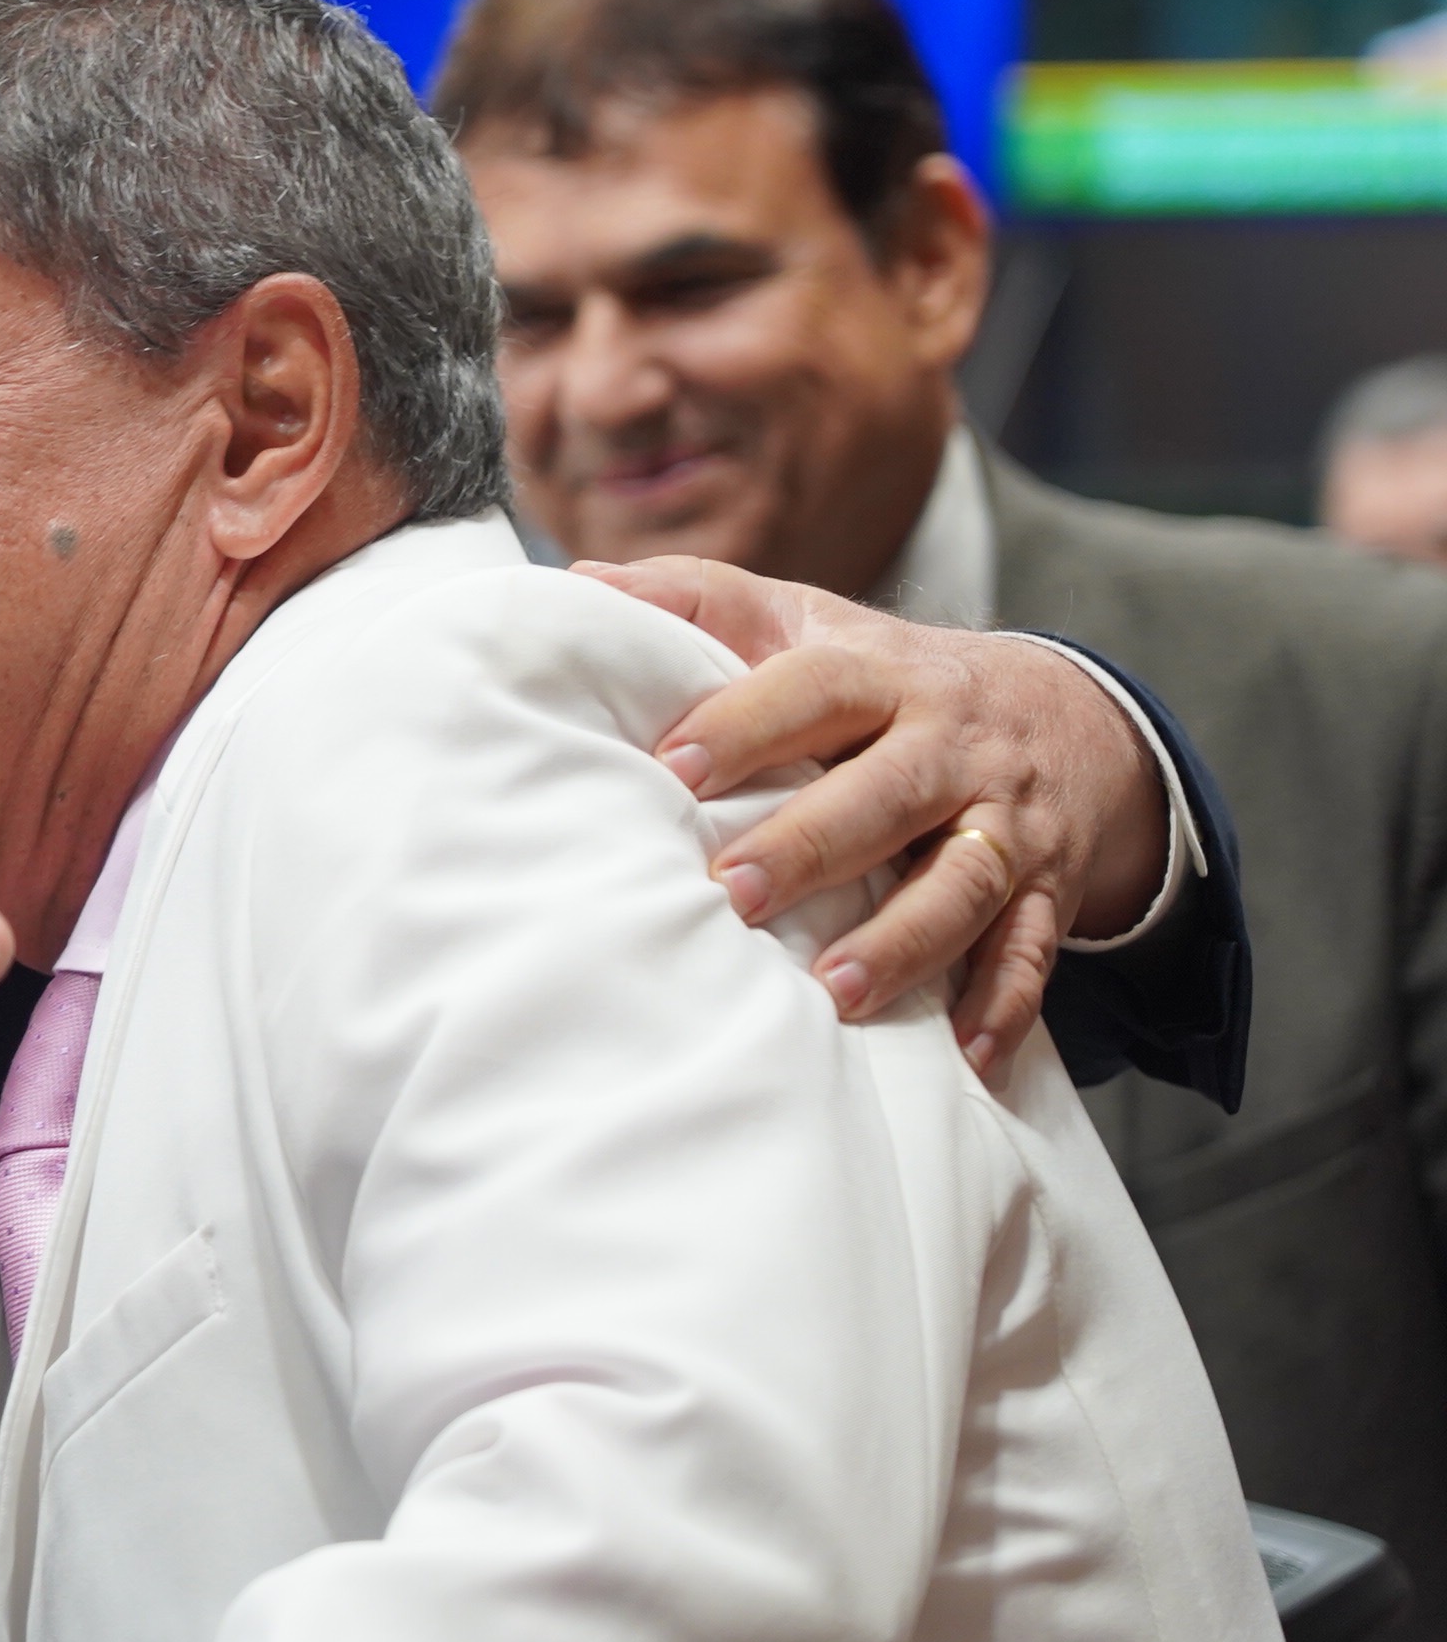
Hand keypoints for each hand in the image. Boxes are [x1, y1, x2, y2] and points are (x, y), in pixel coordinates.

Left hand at [577, 556, 1172, 1077]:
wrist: (1061, 709)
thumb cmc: (885, 673)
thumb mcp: (803, 619)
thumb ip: (697, 600)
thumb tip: (578, 584)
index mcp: (880, 672)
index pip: (814, 688)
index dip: (746, 721)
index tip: (674, 767)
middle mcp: (950, 743)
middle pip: (887, 792)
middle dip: (813, 845)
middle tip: (733, 892)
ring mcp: (1006, 818)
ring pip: (963, 880)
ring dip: (904, 940)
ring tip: (835, 991)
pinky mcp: (1047, 884)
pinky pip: (1033, 948)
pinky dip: (1004, 1004)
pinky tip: (965, 1057)